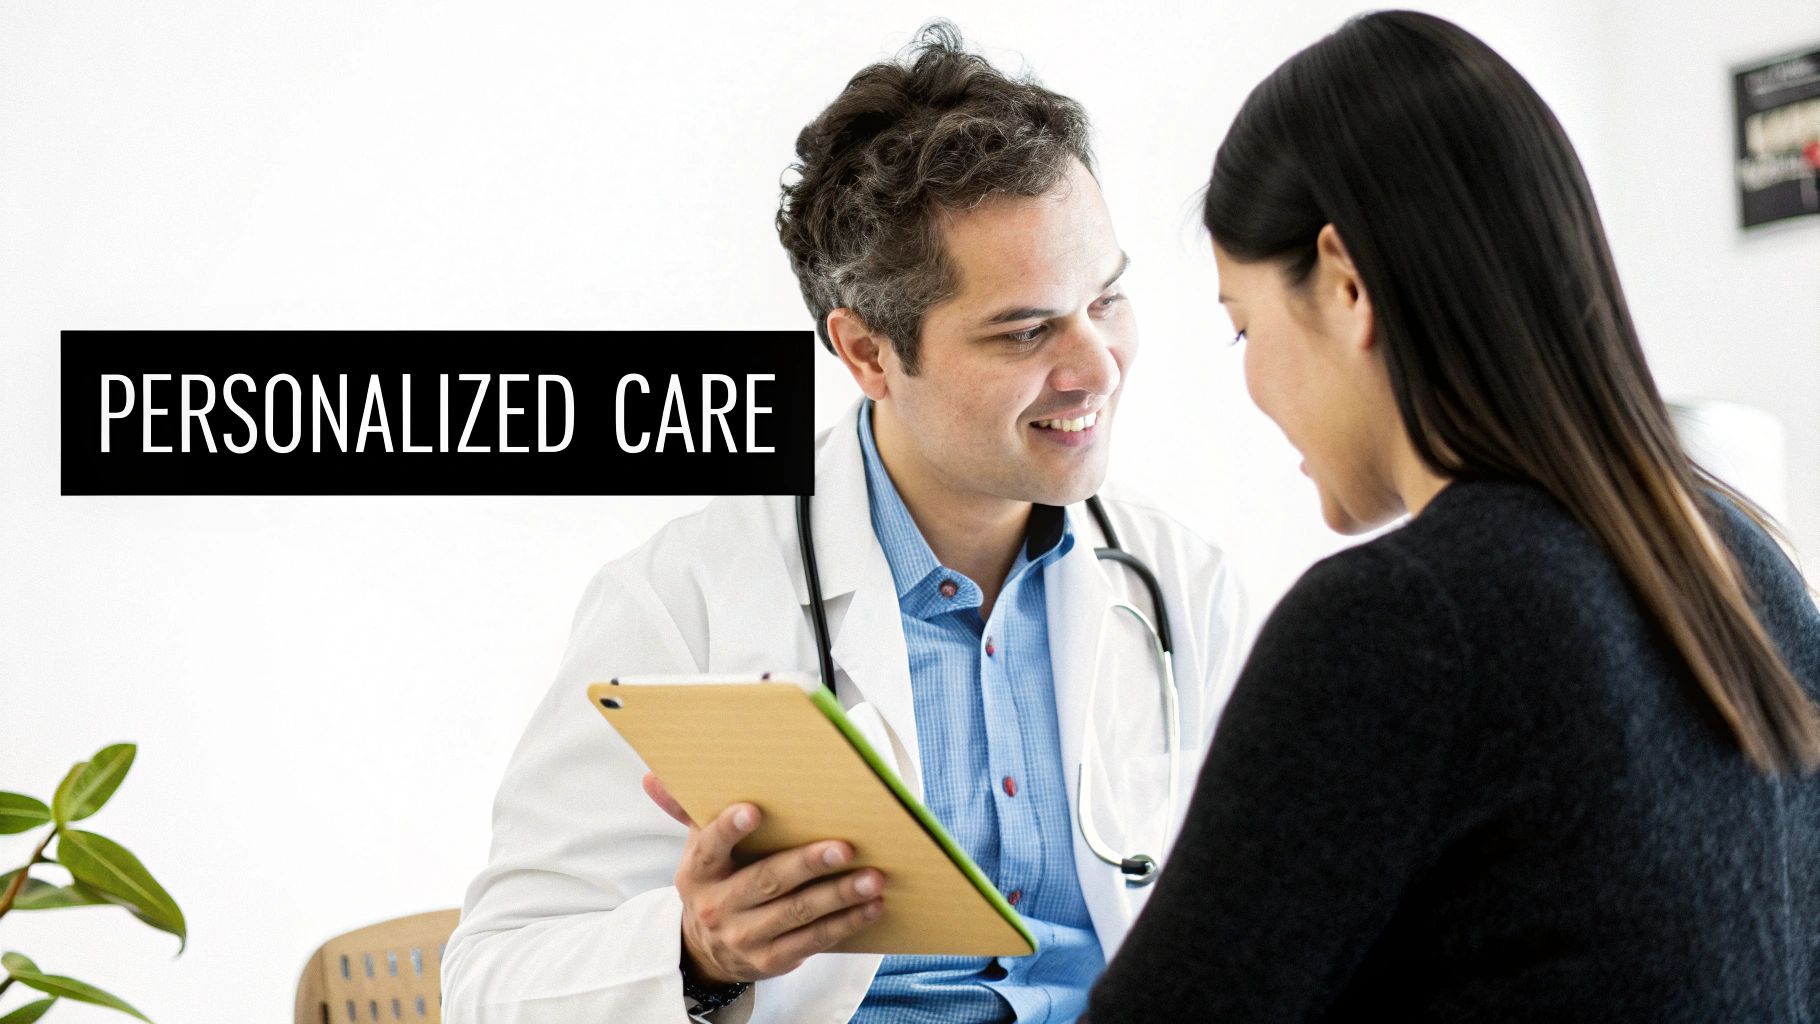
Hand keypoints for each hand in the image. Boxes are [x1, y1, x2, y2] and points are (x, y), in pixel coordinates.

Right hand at [642, 772, 885, 984]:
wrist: (704, 950)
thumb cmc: (714, 881)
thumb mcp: (697, 848)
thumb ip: (685, 810)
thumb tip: (652, 775)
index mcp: (699, 871)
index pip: (711, 846)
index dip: (729, 828)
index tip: (752, 809)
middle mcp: (719, 906)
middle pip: (767, 881)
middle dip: (808, 864)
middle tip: (845, 847)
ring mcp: (745, 936)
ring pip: (797, 913)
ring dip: (839, 895)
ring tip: (873, 877)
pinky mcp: (772, 959)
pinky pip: (813, 940)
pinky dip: (846, 922)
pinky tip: (871, 905)